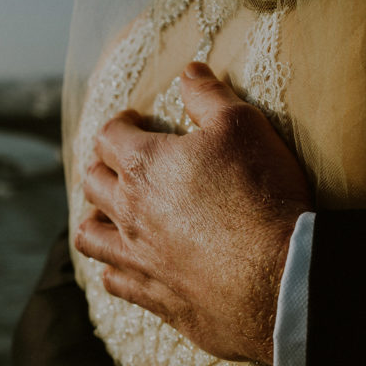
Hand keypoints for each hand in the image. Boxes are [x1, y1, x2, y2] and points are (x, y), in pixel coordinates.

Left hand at [74, 62, 311, 364]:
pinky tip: (124, 266)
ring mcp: (135, 256)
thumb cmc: (260, 193)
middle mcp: (128, 211)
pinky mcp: (151, 295)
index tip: (132, 120)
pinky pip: (114, 280)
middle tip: (116, 164)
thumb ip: (209, 96)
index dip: (120, 122)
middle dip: (101, 167)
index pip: (109, 135)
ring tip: (106, 215)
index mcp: (143, 165)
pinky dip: (113, 269)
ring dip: (94, 220)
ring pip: (90, 236)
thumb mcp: (243, 126)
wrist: (275, 277)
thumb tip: (189, 70)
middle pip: (92, 182)